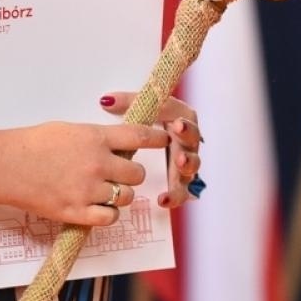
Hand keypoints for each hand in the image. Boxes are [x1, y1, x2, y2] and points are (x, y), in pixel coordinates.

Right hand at [0, 120, 168, 226]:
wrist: (5, 165)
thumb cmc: (33, 143)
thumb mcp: (70, 130)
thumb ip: (97, 138)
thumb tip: (117, 144)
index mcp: (96, 138)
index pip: (140, 136)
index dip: (157, 139)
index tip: (165, 139)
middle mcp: (97, 163)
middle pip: (137, 173)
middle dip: (132, 173)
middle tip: (121, 173)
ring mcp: (88, 189)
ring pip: (126, 197)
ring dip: (121, 195)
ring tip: (107, 191)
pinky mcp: (75, 212)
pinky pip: (109, 218)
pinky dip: (108, 214)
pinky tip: (99, 208)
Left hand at [101, 92, 202, 207]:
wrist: (152, 144)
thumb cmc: (147, 123)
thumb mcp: (141, 110)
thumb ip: (128, 103)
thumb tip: (106, 100)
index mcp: (181, 122)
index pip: (188, 120)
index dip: (184, 124)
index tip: (177, 124)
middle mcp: (187, 143)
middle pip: (193, 144)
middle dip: (188, 147)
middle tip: (179, 152)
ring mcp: (184, 165)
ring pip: (191, 169)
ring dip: (186, 170)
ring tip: (178, 168)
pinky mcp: (179, 183)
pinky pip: (180, 192)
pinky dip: (174, 196)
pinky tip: (162, 199)